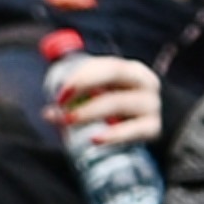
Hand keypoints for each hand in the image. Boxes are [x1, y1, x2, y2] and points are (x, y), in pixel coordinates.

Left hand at [47, 54, 161, 155]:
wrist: (148, 129)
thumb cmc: (118, 109)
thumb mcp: (102, 97)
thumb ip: (77, 97)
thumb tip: (49, 113)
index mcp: (131, 70)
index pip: (107, 64)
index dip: (83, 75)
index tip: (61, 92)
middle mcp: (145, 84)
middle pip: (115, 74)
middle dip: (84, 84)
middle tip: (61, 103)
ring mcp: (151, 106)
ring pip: (120, 102)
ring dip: (90, 110)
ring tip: (69, 121)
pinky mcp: (153, 129)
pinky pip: (134, 130)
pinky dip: (114, 135)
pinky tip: (95, 139)